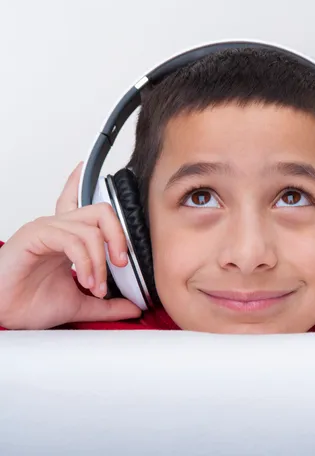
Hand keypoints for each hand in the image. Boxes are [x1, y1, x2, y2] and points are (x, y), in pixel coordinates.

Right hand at [0, 162, 141, 329]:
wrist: (3, 314)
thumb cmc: (29, 303)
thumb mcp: (81, 303)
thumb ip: (109, 304)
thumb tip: (135, 307)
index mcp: (67, 237)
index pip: (78, 202)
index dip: (81, 183)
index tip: (87, 167)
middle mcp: (59, 228)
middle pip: (101, 212)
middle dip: (120, 237)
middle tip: (122, 263)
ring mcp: (47, 229)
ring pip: (91, 230)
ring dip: (101, 261)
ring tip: (97, 286)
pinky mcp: (36, 236)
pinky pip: (72, 240)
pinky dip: (87, 262)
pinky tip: (87, 281)